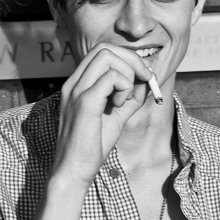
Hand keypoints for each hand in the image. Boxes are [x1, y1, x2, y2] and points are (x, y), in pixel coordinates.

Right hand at [49, 43, 152, 186]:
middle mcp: (73, 82)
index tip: (143, 77)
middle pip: (105, 48)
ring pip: (107, 56)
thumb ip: (129, 98)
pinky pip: (111, 77)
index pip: (102, 52)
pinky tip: (120, 106)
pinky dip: (124, 87)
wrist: (74, 170)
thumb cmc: (92, 146)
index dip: (127, 59)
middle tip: (144, 80)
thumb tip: (146, 82)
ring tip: (125, 99)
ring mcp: (76, 90)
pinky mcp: (84, 102)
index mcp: (78, 84)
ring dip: (127, 73)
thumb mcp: (116, 116)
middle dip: (132, 60)